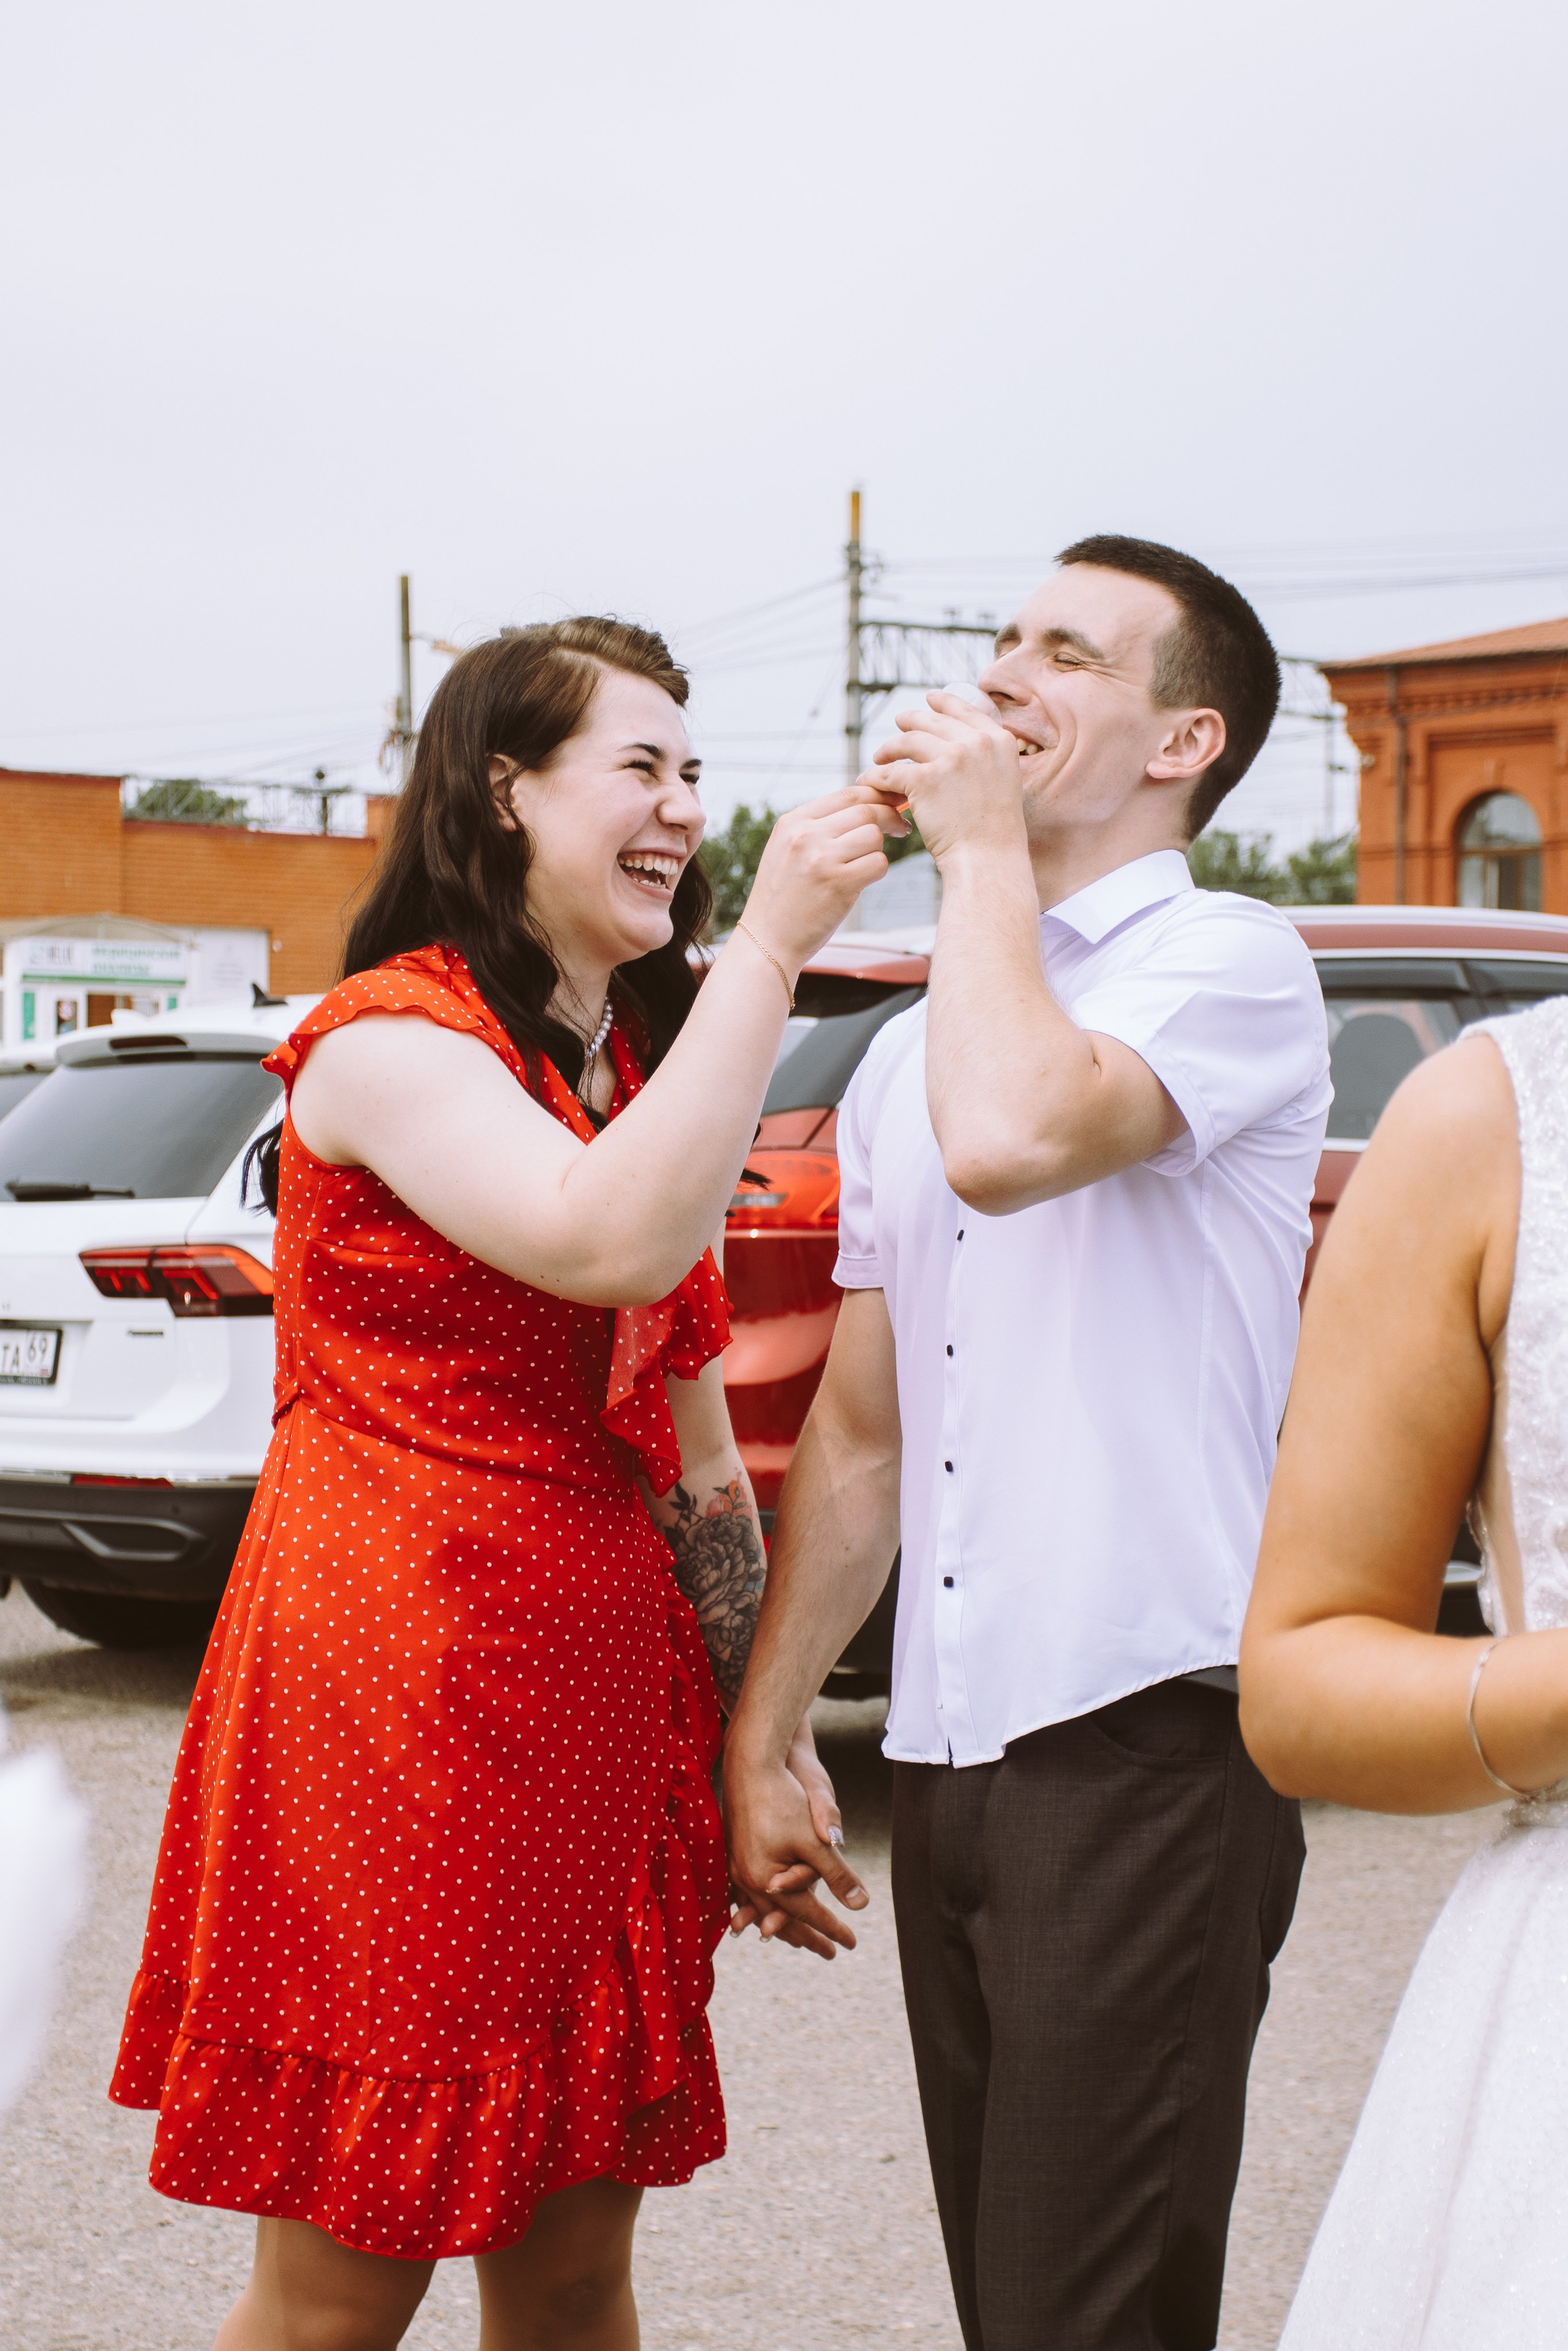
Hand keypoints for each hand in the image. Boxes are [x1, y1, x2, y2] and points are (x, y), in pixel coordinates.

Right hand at [723, 1735, 868, 1960]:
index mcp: (767, 1880)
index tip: (852, 1944)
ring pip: (763, 1907)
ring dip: (783, 1922)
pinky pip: (748, 1890)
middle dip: (807, 1936)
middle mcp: (747, 1878)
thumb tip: (862, 1905)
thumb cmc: (784, 1799)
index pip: (807, 1913)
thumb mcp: (815, 1840)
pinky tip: (766, 1907)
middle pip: (782, 1916)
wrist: (749, 1764)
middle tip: (829, 1953)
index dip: (832, 1929)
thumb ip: (837, 1875)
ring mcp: (736, 1865)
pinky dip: (762, 1904)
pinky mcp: (734, 1851)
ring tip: (799, 1939)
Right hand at [740, 788, 908, 972]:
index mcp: (793, 822)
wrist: (768, 940)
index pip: (847, 794)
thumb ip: (816, 827)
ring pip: (874, 835)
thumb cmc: (783, 898)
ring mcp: (822, 858)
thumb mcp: (786, 850)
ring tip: (866, 862)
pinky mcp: (839, 884)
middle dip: (890, 816)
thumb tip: (863, 806)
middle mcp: (806, 835)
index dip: (877, 796)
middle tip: (900, 828)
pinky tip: (864, 881)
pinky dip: (877, 871)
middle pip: (866, 810)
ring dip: (879, 848)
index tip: (890, 804)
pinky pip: (879, 864)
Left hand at [863, 690, 1028, 867]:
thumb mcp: (1003, 782)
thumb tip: (961, 744)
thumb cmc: (994, 832)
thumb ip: (986, 758)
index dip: (944, 702)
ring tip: (879, 757)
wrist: (989, 858)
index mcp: (999, 741)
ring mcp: (951, 758)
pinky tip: (868, 780)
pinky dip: (876, 775)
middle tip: (897, 725)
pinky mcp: (924, 779)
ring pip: (908, 741)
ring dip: (889, 748)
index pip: (965, 710)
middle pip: (932, 721)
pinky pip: (891, 771)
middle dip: (911, 721)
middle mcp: (976, 743)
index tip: (930, 698)